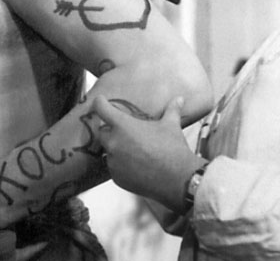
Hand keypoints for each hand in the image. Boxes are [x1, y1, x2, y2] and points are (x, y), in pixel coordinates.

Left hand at [92, 95, 204, 213]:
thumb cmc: (173, 150)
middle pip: (102, 132)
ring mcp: (113, 162)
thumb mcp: (171, 126)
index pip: (101, 109)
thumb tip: (179, 99)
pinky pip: (114, 168)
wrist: (179, 180)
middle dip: (111, 131)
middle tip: (127, 133)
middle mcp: (113, 143)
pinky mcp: (117, 178)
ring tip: (136, 152)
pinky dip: (122, 166)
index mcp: (122, 126)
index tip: (101, 101)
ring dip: (117, 149)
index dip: (100, 103)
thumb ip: (172, 109)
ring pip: (109, 151)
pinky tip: (137, 166)